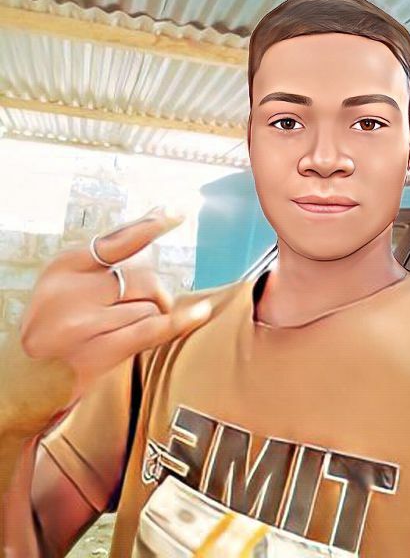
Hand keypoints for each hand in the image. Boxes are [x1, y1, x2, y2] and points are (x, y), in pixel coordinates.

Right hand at [19, 207, 211, 408]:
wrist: (26, 378)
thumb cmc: (58, 319)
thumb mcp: (69, 278)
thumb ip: (112, 249)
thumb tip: (159, 212)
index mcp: (65, 266)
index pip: (117, 242)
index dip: (150, 227)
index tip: (177, 213)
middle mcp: (73, 292)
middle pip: (144, 279)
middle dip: (153, 292)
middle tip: (134, 306)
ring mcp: (84, 324)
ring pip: (150, 308)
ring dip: (146, 318)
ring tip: (115, 330)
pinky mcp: (99, 353)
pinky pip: (152, 331)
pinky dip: (180, 322)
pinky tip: (202, 312)